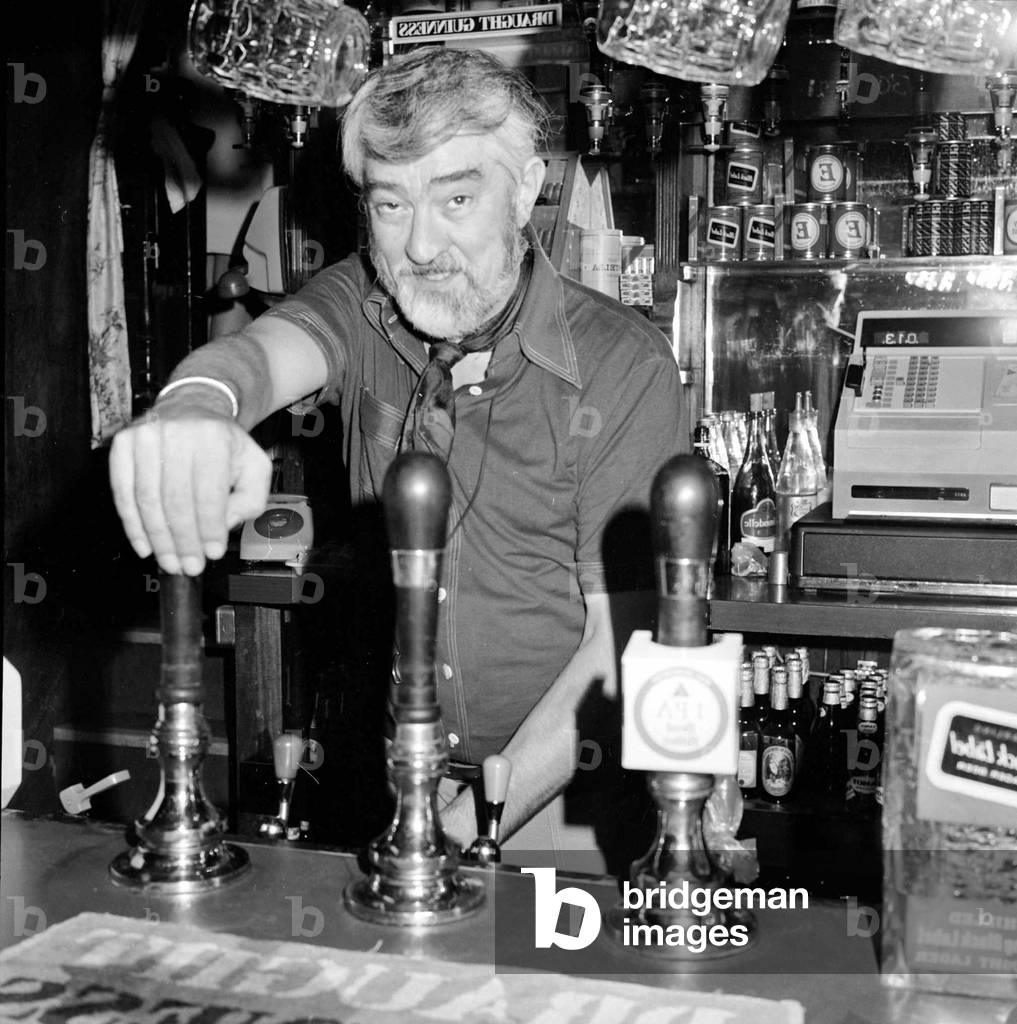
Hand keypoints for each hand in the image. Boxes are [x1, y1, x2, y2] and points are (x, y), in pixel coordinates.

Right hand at [109, 400, 271, 574]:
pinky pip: (123, 491)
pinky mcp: (123, 443)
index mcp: (214, 438)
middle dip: (183, 541)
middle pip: (176, 500)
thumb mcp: (254, 465)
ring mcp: (145, 436)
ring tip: (170, 561)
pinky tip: (144, 545)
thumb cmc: (224, 443)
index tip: (212, 553)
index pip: (208, 494)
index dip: (209, 529)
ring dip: (158, 539)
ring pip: (148, 499)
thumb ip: (250, 499)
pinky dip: (132, 524)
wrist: (193, 407)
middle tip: (189, 566)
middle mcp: (178, 433)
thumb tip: (224, 525)